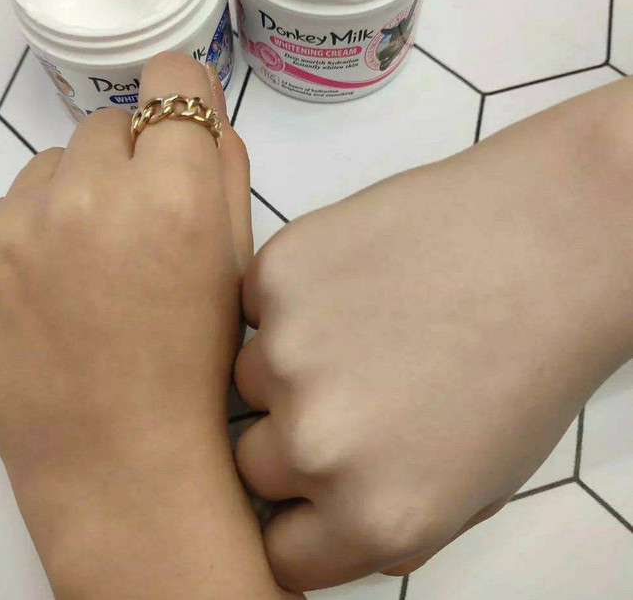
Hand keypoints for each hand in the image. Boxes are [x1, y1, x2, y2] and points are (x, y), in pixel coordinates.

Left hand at [0, 55, 295, 598]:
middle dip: (125, 164)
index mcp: (172, 193)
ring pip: (45, 168)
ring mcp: (9, 232)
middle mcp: (85, 197)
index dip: (178, 103)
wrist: (122, 462)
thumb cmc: (199, 363)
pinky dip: (23, 243)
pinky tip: (44, 299)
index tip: (175, 135)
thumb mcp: (239, 261)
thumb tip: (196, 102)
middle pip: (103, 126)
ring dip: (69, 199)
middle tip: (136, 233)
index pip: (169, 79)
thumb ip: (224, 166)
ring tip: (86, 272)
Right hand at [234, 78, 632, 590]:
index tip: (312, 485)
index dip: (301, 514)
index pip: (284, 551)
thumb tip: (325, 521)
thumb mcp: (477, 484)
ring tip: (363, 320)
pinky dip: (292, 295)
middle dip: (291, 433)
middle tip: (352, 385)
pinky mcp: (278, 276)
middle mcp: (318, 447)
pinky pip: (258, 302)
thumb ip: (387, 521)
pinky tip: (355, 276)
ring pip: (250, 376)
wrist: (546, 245)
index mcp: (375, 517)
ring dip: (290, 359)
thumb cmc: (528, 361)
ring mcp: (287, 354)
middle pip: (256, 461)